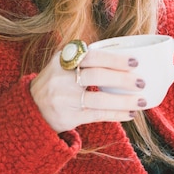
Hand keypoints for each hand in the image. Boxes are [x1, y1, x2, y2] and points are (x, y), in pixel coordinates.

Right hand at [30, 49, 148, 132]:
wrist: (31, 108)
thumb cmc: (58, 83)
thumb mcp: (64, 64)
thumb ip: (88, 58)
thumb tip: (128, 57)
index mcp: (63, 59)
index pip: (91, 56)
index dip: (114, 59)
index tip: (135, 61)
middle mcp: (61, 77)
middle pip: (96, 76)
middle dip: (122, 79)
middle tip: (141, 81)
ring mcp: (64, 98)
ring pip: (99, 99)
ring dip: (123, 100)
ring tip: (142, 101)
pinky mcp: (68, 116)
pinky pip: (97, 115)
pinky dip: (116, 114)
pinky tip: (131, 113)